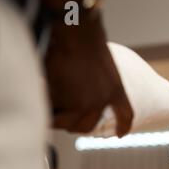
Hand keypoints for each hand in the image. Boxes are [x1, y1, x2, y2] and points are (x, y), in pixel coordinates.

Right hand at [44, 3, 132, 136]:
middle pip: (86, 126)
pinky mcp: (65, 101)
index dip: (123, 127)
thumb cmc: (87, 39)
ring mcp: (83, 104)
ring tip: (49, 107)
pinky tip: (43, 90)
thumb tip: (88, 88)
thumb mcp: (106, 63)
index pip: (126, 115)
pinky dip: (44, 101)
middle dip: (73, 125)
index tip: (121, 134)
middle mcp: (101, 101)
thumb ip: (100, 81)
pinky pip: (50, 108)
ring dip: (56, 118)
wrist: (76, 34)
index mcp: (116, 90)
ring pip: (66, 122)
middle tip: (63, 117)